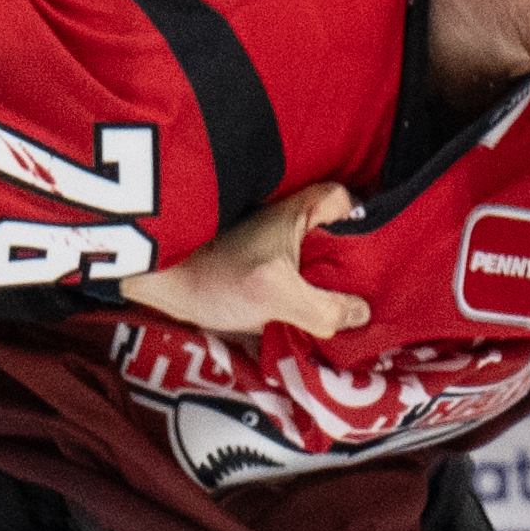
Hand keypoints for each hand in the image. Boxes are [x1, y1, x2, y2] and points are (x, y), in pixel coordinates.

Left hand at [126, 180, 363, 340]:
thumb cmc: (215, 276)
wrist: (154, 285)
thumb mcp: (277, 296)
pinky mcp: (254, 271)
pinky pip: (292, 283)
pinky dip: (302, 303)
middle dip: (348, 269)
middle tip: (366, 303)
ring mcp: (269, 247)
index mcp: (298, 211)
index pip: (344, 200)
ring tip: (342, 324)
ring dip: (324, 291)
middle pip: (332, 239)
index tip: (375, 260)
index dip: (361, 223)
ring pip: (312, 264)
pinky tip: (311, 330)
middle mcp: (286, 222)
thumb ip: (325, 308)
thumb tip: (361, 314)